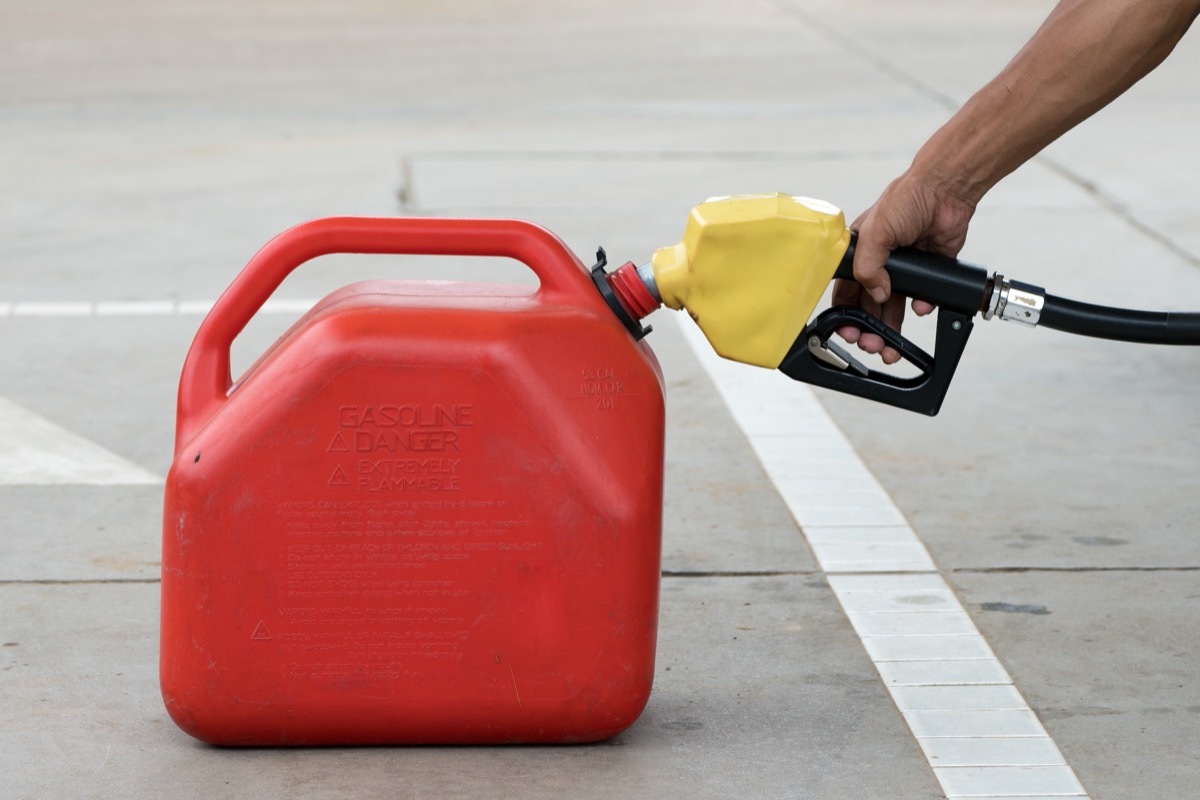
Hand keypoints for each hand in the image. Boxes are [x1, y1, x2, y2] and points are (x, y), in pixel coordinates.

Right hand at [832, 171, 976, 363]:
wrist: (946, 191)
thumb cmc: (906, 199)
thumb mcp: (875, 232)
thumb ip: (868, 267)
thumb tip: (878, 295)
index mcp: (860, 252)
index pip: (846, 290)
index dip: (845, 312)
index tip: (848, 330)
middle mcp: (880, 262)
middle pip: (869, 305)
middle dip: (868, 328)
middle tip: (871, 344)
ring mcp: (905, 268)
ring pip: (895, 307)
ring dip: (892, 328)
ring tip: (891, 346)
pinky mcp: (929, 270)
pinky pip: (923, 297)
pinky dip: (922, 305)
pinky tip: (920, 307)